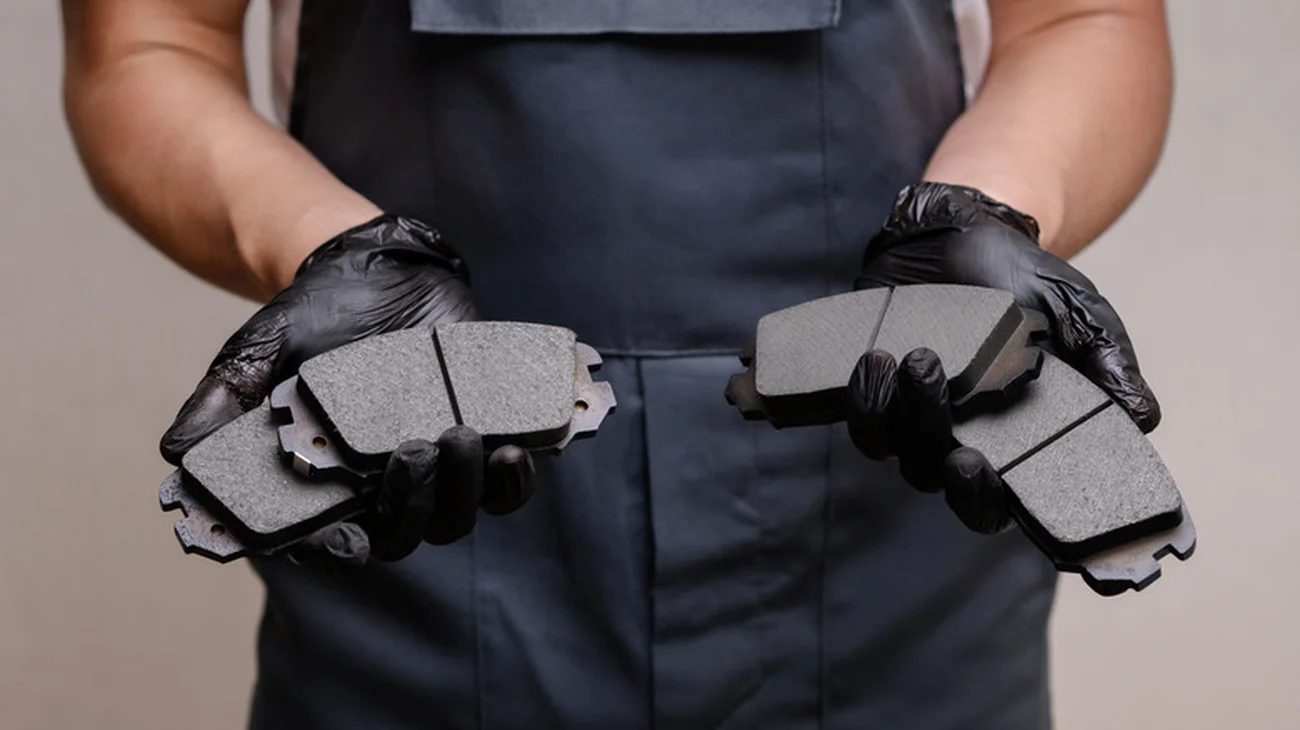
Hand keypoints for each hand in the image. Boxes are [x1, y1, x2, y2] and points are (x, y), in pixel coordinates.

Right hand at [160, 215, 535, 564]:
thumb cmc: (307, 320)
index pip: (329, 539)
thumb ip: (220, 402)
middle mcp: (382, 487)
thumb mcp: (256, 354)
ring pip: (457, 514)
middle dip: (413, 505)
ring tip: (463, 439)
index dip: (338, 549)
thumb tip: (177, 452)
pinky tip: (511, 451)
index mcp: (326, 485)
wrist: (370, 269)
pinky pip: (505, 484)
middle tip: (414, 453)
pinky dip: (512, 479)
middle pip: (404, 534)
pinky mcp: (481, 439)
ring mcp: (435, 466)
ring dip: (464, 490)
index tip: (351, 540)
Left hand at [848, 182, 1159, 532]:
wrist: (970, 233)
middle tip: (950, 421)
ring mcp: (913, 417)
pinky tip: (874, 358)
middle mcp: (958, 441)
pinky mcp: (875, 388)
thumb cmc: (1030, 285)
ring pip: (893, 448)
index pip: (996, 504)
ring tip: (916, 359)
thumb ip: (1110, 367)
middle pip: (937, 481)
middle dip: (936, 457)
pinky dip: (863, 395)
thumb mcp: (1082, 319)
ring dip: (897, 415)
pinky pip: (861, 414)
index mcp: (1012, 445)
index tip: (975, 470)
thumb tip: (1143, 416)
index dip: (983, 502)